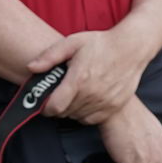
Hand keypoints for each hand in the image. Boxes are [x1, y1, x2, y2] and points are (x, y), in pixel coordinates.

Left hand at [24, 28, 148, 124]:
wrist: (131, 48)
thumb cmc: (100, 43)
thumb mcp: (72, 43)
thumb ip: (50, 56)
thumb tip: (30, 67)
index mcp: (78, 79)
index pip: (54, 107)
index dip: (46, 107)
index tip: (45, 103)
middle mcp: (92, 94)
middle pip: (64, 113)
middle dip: (58, 106)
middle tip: (59, 95)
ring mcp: (104, 102)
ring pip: (77, 117)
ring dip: (71, 110)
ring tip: (73, 95)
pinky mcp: (113, 107)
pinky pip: (91, 119)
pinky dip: (84, 114)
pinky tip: (85, 100)